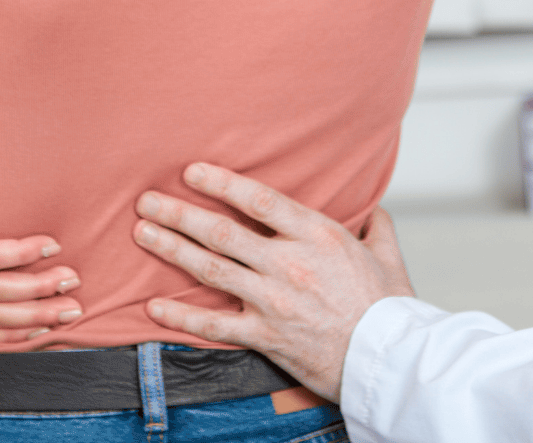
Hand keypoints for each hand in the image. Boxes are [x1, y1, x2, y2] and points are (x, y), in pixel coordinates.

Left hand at [131, 163, 414, 401]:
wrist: (388, 360)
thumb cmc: (389, 308)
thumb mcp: (388, 255)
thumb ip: (376, 226)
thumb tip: (374, 209)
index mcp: (318, 236)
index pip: (258, 200)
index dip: (221, 183)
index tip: (192, 172)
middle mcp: (289, 264)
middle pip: (222, 232)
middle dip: (179, 213)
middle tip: (148, 201)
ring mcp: (273, 301)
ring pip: (211, 269)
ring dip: (172, 250)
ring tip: (143, 233)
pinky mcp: (265, 336)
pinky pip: (213, 325)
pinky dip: (180, 315)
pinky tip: (154, 305)